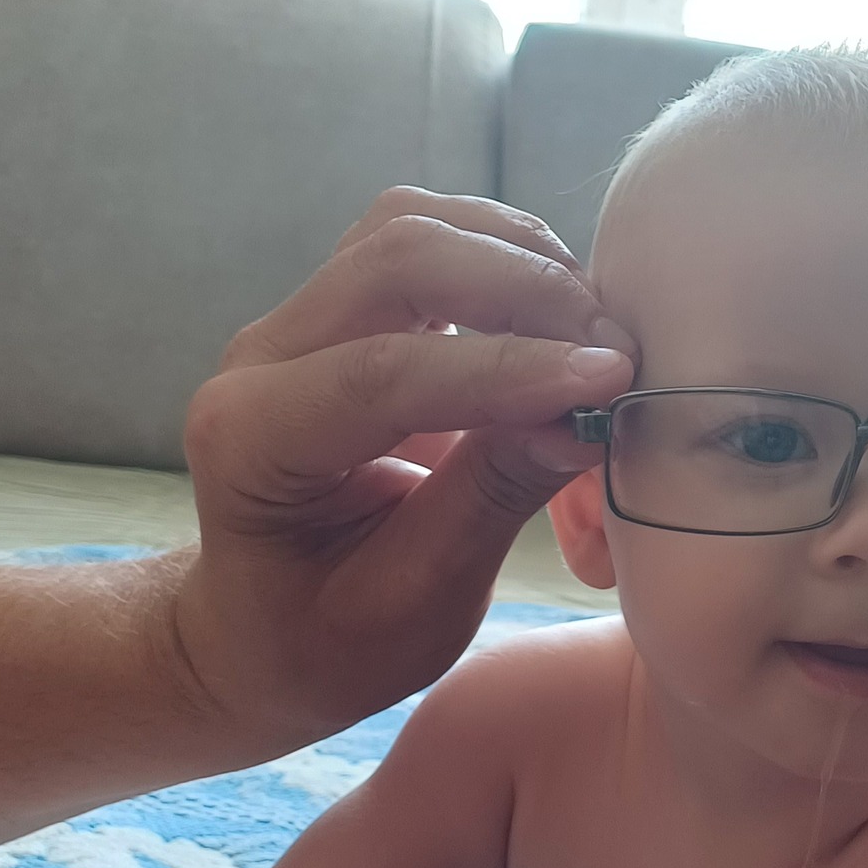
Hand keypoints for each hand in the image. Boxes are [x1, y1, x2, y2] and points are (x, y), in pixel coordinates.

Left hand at [167, 191, 636, 753]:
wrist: (260, 632)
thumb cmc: (327, 642)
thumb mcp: (415, 605)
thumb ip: (490, 500)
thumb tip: (585, 416)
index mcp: (250, 441)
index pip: (381, 373)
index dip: (506, 368)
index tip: (610, 381)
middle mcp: (260, 356)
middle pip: (397, 257)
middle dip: (524, 291)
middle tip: (617, 359)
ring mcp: (298, 318)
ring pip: (413, 225)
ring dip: (520, 262)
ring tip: (595, 338)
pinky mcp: (342, 305)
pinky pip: (427, 237)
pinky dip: (507, 261)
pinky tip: (559, 322)